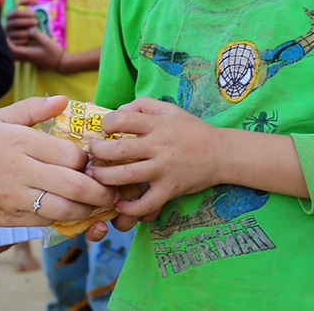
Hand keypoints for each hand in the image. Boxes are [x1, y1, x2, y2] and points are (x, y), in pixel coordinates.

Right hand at [0, 96, 116, 226]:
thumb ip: (32, 109)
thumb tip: (64, 99)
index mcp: (20, 141)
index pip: (72, 154)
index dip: (90, 161)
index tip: (94, 161)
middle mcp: (19, 170)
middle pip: (76, 186)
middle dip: (101, 192)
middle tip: (111, 191)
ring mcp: (14, 198)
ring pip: (65, 209)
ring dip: (87, 210)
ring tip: (95, 205)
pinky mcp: (10, 219)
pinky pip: (46, 222)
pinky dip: (63, 219)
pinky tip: (70, 212)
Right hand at [5, 8, 37, 45]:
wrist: (23, 37)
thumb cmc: (26, 22)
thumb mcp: (25, 13)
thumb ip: (27, 5)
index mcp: (10, 16)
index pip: (16, 12)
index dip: (25, 12)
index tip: (34, 13)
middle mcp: (7, 25)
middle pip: (16, 22)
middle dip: (27, 21)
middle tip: (37, 22)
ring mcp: (8, 34)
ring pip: (16, 33)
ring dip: (26, 32)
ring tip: (35, 32)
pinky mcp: (10, 43)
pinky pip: (16, 42)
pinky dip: (23, 41)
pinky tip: (30, 40)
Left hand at [7, 29, 64, 71]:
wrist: (61, 62)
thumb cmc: (53, 52)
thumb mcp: (46, 41)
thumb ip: (36, 34)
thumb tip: (29, 29)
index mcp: (28, 53)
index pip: (13, 49)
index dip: (7, 43)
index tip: (6, 35)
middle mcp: (26, 58)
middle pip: (11, 55)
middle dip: (6, 47)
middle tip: (6, 38)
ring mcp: (29, 60)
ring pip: (15, 56)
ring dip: (11, 49)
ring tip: (12, 40)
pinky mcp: (32, 59)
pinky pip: (20, 56)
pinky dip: (17, 51)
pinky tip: (20, 44)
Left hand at [85, 97, 223, 218]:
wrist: (222, 154)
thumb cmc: (192, 130)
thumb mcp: (170, 110)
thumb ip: (142, 105)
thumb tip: (118, 111)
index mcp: (157, 125)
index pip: (124, 119)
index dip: (107, 123)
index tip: (103, 128)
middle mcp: (159, 146)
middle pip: (119, 151)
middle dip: (98, 152)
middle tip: (91, 154)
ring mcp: (164, 170)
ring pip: (127, 176)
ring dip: (105, 178)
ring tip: (94, 176)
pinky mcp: (170, 189)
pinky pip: (146, 202)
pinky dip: (130, 207)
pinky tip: (119, 204)